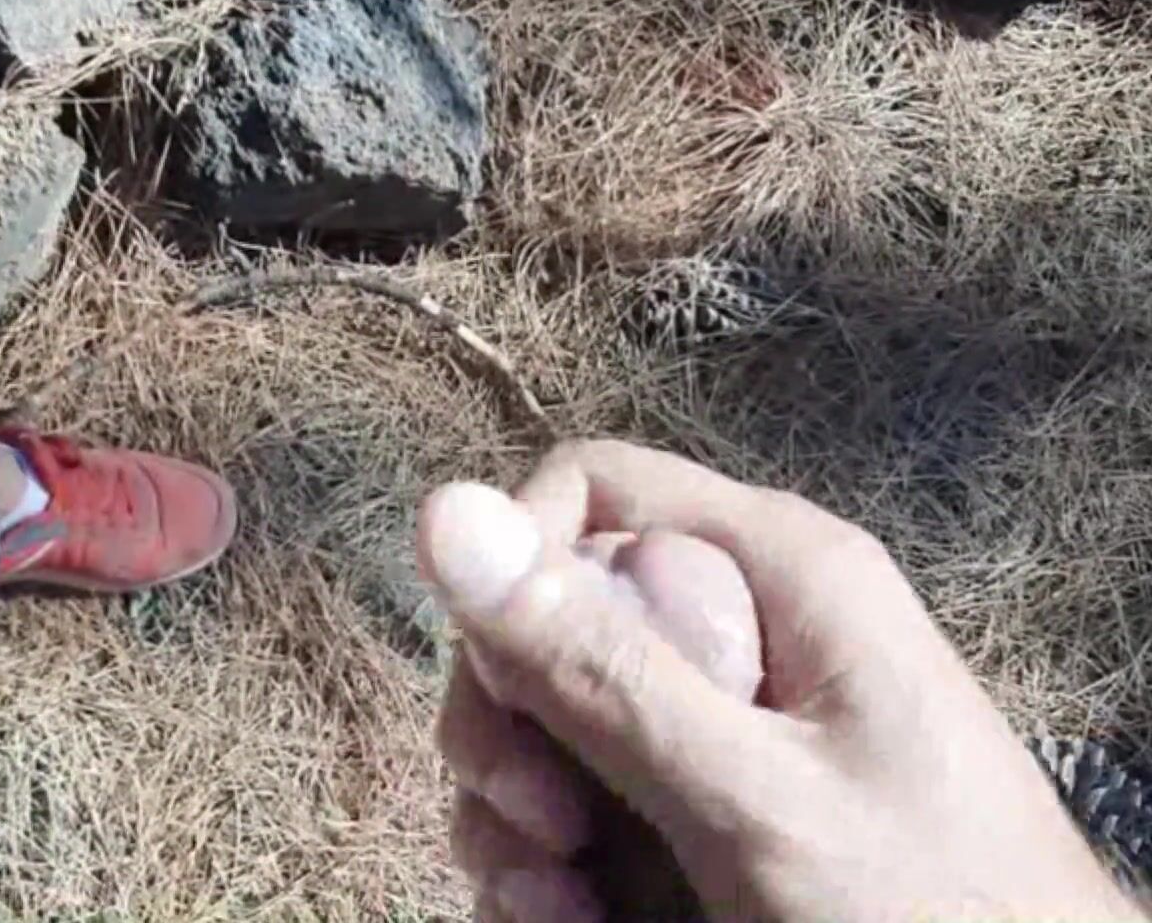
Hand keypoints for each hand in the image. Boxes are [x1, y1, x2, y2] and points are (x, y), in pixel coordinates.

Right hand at [420, 440, 1139, 921]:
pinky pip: (576, 804)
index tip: (504, 695)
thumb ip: (604, 669)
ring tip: (554, 907)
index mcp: (779, 572)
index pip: (588, 492)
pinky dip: (547, 867)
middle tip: (536, 826)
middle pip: (550, 618)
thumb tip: (445, 510)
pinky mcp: (705, 810)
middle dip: (509, 726)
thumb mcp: (753, 799)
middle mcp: (743, 629)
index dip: (519, 576)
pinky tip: (567, 922)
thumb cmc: (926, 916)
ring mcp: (721, 725)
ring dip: (514, 819)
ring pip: (544, 725)